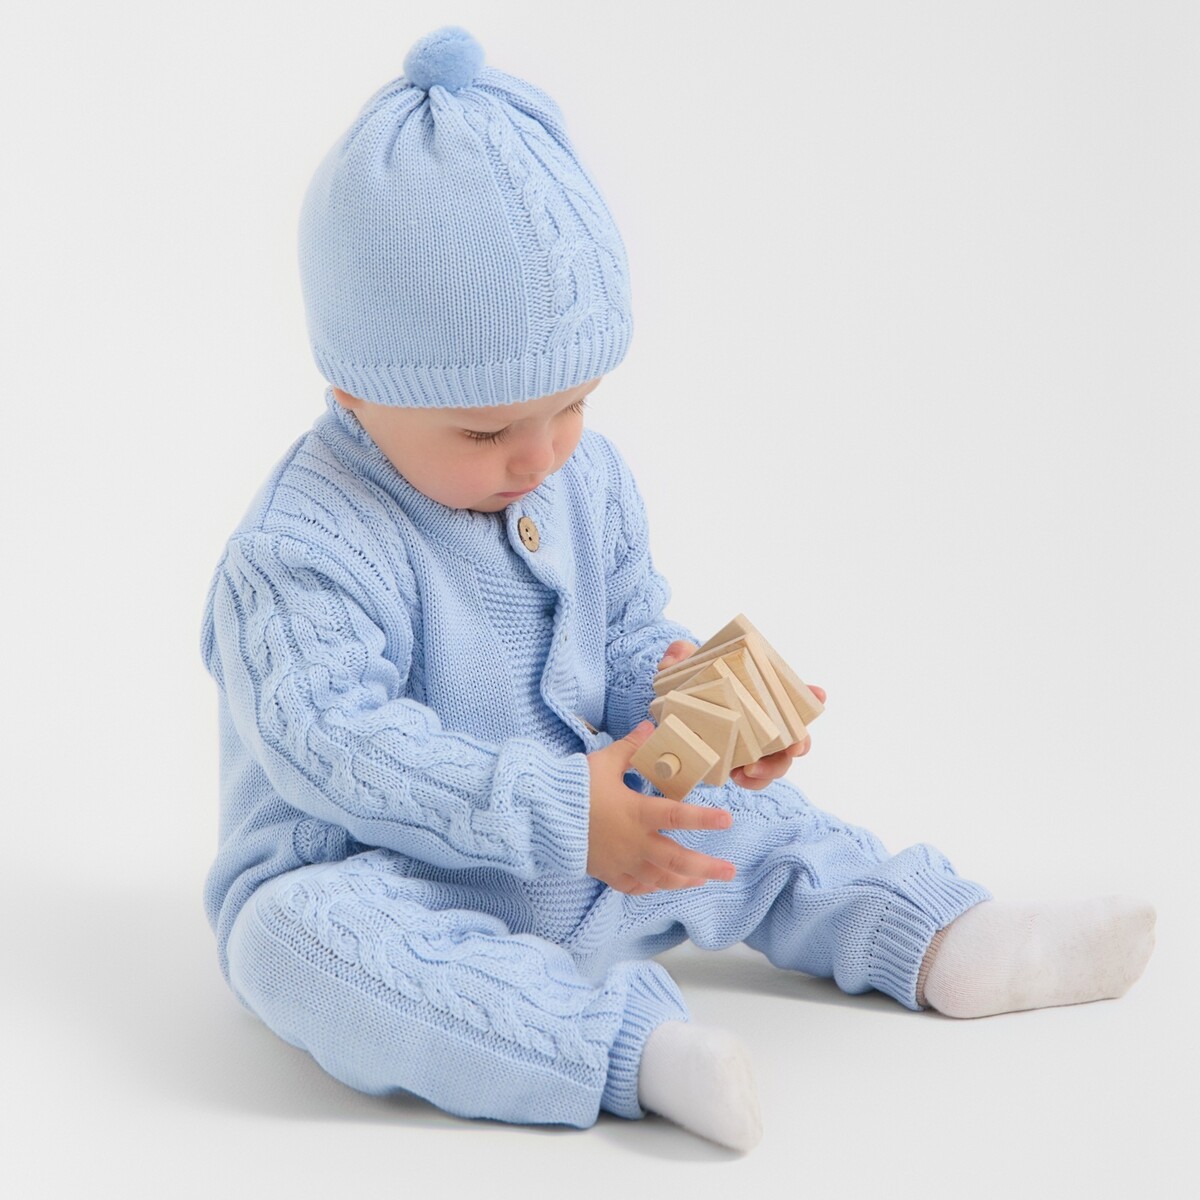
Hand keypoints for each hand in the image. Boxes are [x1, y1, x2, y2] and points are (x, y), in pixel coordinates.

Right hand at [586, 721, 735, 894]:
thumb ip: (631, 748)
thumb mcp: (604, 762)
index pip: (677, 817)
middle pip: (676, 860)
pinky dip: (653, 887)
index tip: (727, 820)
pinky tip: (664, 884)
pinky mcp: (608, 872)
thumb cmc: (574, 788)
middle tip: (730, 871)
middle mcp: (634, 842)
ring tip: (704, 879)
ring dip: (685, 880)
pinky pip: (636, 886)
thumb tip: (649, 727)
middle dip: (706, 867)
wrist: (542, 817)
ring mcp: (622, 862)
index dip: (703, 819)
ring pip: (660, 878)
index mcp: (636, 812)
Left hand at [656, 641, 826, 791]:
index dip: (810, 695)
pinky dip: (753, 781)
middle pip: (796, 735)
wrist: (671, 711)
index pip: (792, 694)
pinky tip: (739, 776)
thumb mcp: (683, 665)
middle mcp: (765, 721)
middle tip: (793, 747)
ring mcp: (755, 746)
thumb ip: (679, 653)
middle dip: (800, 742)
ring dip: (773, 769)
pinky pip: (756, 780)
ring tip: (752, 770)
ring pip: (780, 763)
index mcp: (760, 693)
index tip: (818, 694)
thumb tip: (677, 654)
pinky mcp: (739, 765)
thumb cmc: (688, 683)